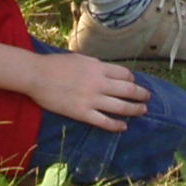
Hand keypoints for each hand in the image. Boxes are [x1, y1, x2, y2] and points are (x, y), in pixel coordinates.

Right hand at [30, 49, 149, 131]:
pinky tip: (123, 126)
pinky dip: (116, 125)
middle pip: (128, 90)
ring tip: (142, 111)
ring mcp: (92, 99)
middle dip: (141, 95)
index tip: (134, 83)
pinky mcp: (82, 113)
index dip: (132, 79)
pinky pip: (104, 121)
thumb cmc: (56, 64)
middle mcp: (99, 83)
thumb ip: (95, 65)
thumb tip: (106, 71)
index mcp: (98, 67)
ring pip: (120, 107)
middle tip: (147, 98)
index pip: (124, 74)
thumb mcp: (80, 59)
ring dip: (134, 109)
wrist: (37, 75)